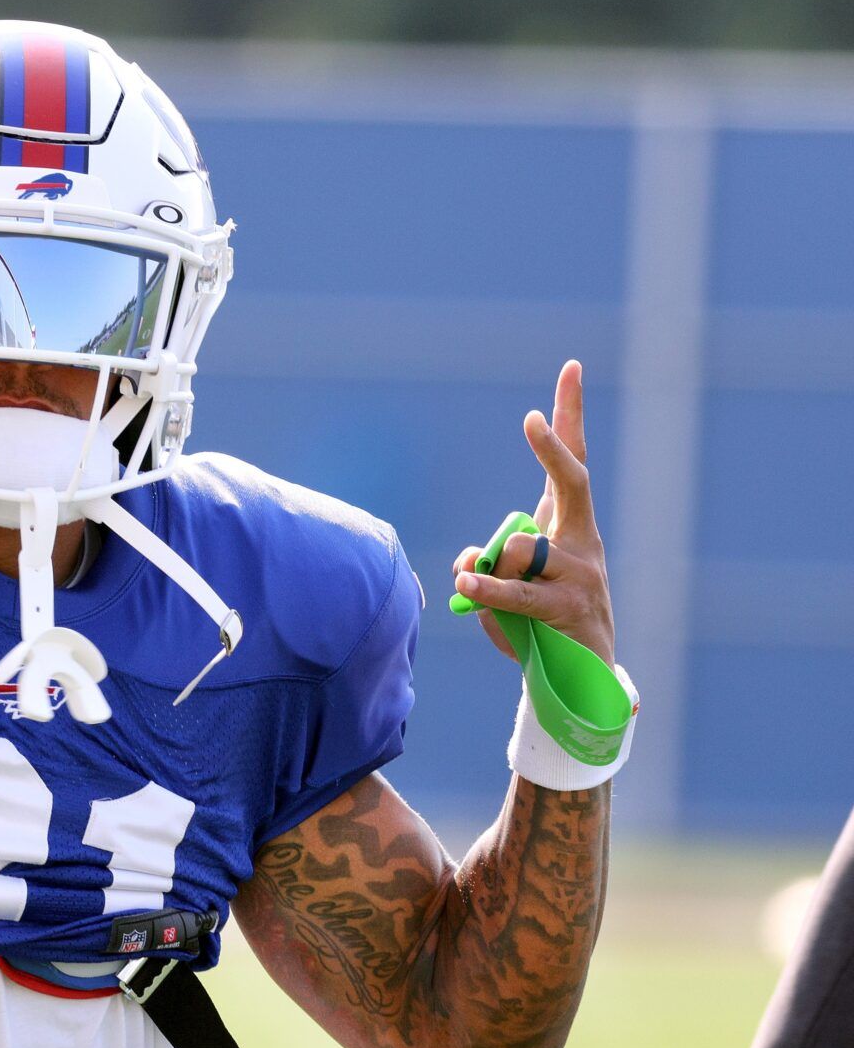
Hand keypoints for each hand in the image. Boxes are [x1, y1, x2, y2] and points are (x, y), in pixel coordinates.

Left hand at [451, 360, 615, 665]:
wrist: (579, 679)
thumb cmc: (537, 623)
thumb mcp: (502, 584)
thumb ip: (483, 562)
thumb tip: (467, 562)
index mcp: (565, 523)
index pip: (570, 459)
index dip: (569, 414)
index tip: (570, 368)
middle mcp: (580, 539)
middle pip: (572, 480)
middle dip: (551, 448)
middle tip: (532, 420)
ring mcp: (581, 571)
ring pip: (522, 547)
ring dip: (491, 570)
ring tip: (484, 593)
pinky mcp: (569, 606)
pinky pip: (518, 590)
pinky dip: (487, 588)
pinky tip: (466, 585)